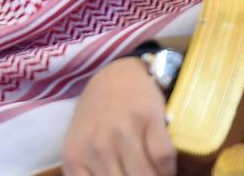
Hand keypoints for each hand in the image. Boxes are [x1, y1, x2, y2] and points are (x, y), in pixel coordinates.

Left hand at [61, 56, 175, 175]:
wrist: (117, 77)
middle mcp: (96, 146)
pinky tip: (163, 167)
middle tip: (138, 173)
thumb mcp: (81, 150)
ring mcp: (122, 131)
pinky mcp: (148, 118)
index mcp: (75, 158)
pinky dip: (168, 170)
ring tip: (152, 173)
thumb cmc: (97, 120)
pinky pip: (164, 160)